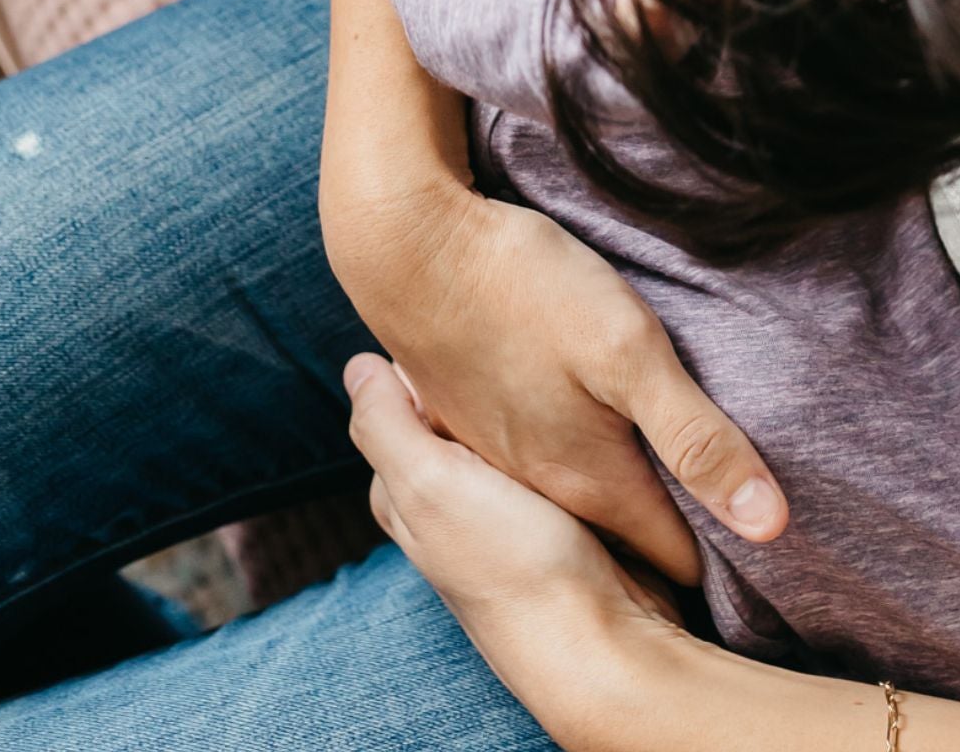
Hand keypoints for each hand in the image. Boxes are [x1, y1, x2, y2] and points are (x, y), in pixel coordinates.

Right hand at [322, 173, 786, 587]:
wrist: (410, 245)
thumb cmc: (526, 288)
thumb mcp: (629, 353)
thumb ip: (696, 439)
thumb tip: (771, 527)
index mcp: (588, 478)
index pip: (671, 555)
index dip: (719, 564)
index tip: (764, 570)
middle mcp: (541, 480)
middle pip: (626, 530)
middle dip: (675, 533)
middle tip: (731, 529)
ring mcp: (499, 449)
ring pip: (580, 494)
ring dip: (623, 495)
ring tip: (672, 486)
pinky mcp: (473, 412)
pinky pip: (538, 459)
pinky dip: (573, 456)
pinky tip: (588, 429)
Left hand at [345, 353, 685, 728]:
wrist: (602, 637)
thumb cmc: (512, 562)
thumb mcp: (429, 485)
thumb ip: (386, 426)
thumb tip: (356, 364)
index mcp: (405, 495)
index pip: (395, 403)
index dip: (419, 361)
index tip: (452, 322)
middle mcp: (448, 503)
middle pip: (449, 413)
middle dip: (469, 375)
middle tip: (503, 331)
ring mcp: (504, 510)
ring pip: (501, 430)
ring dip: (517, 402)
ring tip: (541, 357)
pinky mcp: (555, 514)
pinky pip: (547, 454)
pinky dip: (555, 430)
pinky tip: (573, 409)